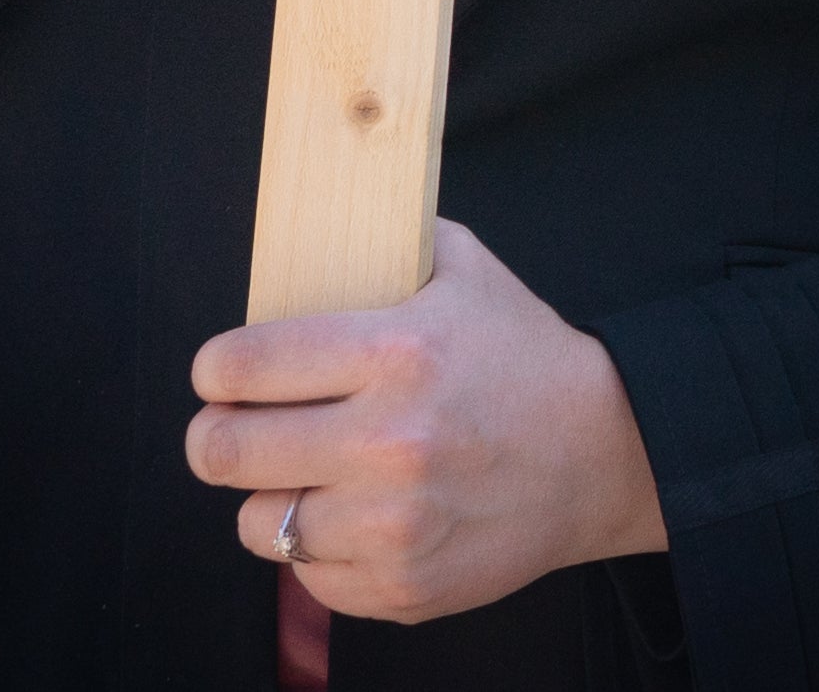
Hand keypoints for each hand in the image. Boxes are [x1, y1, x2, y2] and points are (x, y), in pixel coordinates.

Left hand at [189, 220, 667, 623]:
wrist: (603, 454)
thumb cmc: (524, 358)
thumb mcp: (468, 273)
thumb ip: (388, 245)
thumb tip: (310, 233)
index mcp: (397, 351)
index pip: (241, 365)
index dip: (215, 370)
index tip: (221, 375)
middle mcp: (390, 441)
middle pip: (223, 452)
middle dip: (217, 438)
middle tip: (234, 431)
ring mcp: (394, 524)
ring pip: (258, 523)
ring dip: (273, 499)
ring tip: (308, 478)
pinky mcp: (402, 585)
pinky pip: (308, 576)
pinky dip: (319, 550)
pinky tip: (355, 518)